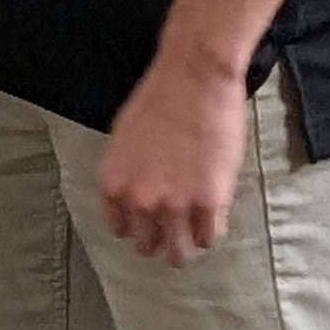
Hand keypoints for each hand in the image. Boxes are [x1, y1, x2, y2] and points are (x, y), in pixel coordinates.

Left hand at [95, 49, 249, 264]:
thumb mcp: (125, 137)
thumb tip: (138, 197)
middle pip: (149, 247)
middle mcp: (140, 200)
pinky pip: (209, 238)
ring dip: (187, 242)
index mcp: (115, 183)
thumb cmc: (159, 98)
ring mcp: (174, 205)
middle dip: (162, 239)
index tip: (150, 223)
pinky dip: (212, 229)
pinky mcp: (209, 203)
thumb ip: (129, 174)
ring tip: (196, 229)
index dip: (138, 226)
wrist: (194, 77)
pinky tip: (214, 213)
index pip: (120, 229)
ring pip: (180, 252)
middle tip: (176, 229)